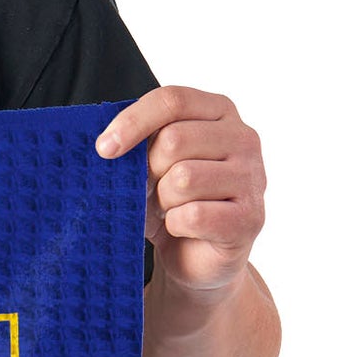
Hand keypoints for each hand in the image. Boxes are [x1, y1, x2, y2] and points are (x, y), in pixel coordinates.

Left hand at [96, 86, 265, 294]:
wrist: (195, 256)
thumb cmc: (170, 201)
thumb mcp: (150, 164)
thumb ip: (138, 143)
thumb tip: (107, 145)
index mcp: (218, 112)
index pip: (172, 100)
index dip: (133, 121)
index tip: (103, 148)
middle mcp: (243, 138)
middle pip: (174, 140)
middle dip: (149, 171)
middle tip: (150, 190)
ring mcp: (252, 177)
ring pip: (183, 178)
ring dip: (163, 201)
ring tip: (169, 208)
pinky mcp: (251, 217)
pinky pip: (194, 215)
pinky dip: (176, 225)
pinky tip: (183, 227)